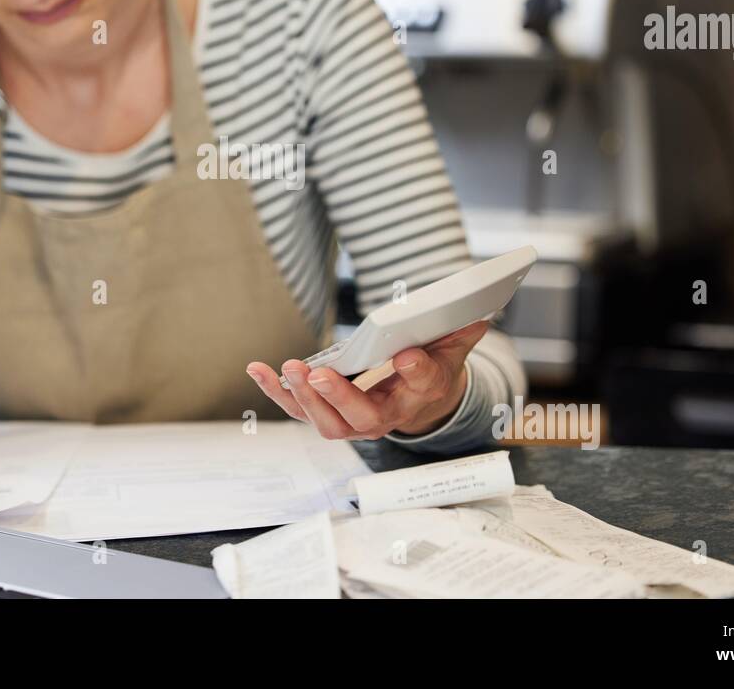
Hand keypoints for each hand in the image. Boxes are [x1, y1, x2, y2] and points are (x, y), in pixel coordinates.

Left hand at [246, 320, 491, 440]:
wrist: (419, 402)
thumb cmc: (433, 370)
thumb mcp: (451, 350)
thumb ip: (460, 332)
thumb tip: (475, 313)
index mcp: (422, 395)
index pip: (421, 384)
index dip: (415, 371)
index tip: (407, 354)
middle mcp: (385, 417)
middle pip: (361, 418)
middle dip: (337, 396)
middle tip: (317, 373)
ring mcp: (353, 421)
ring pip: (326, 421)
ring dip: (301, 397)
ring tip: (286, 369)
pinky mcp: (328, 413)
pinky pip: (300, 409)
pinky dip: (277, 392)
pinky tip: (258, 370)